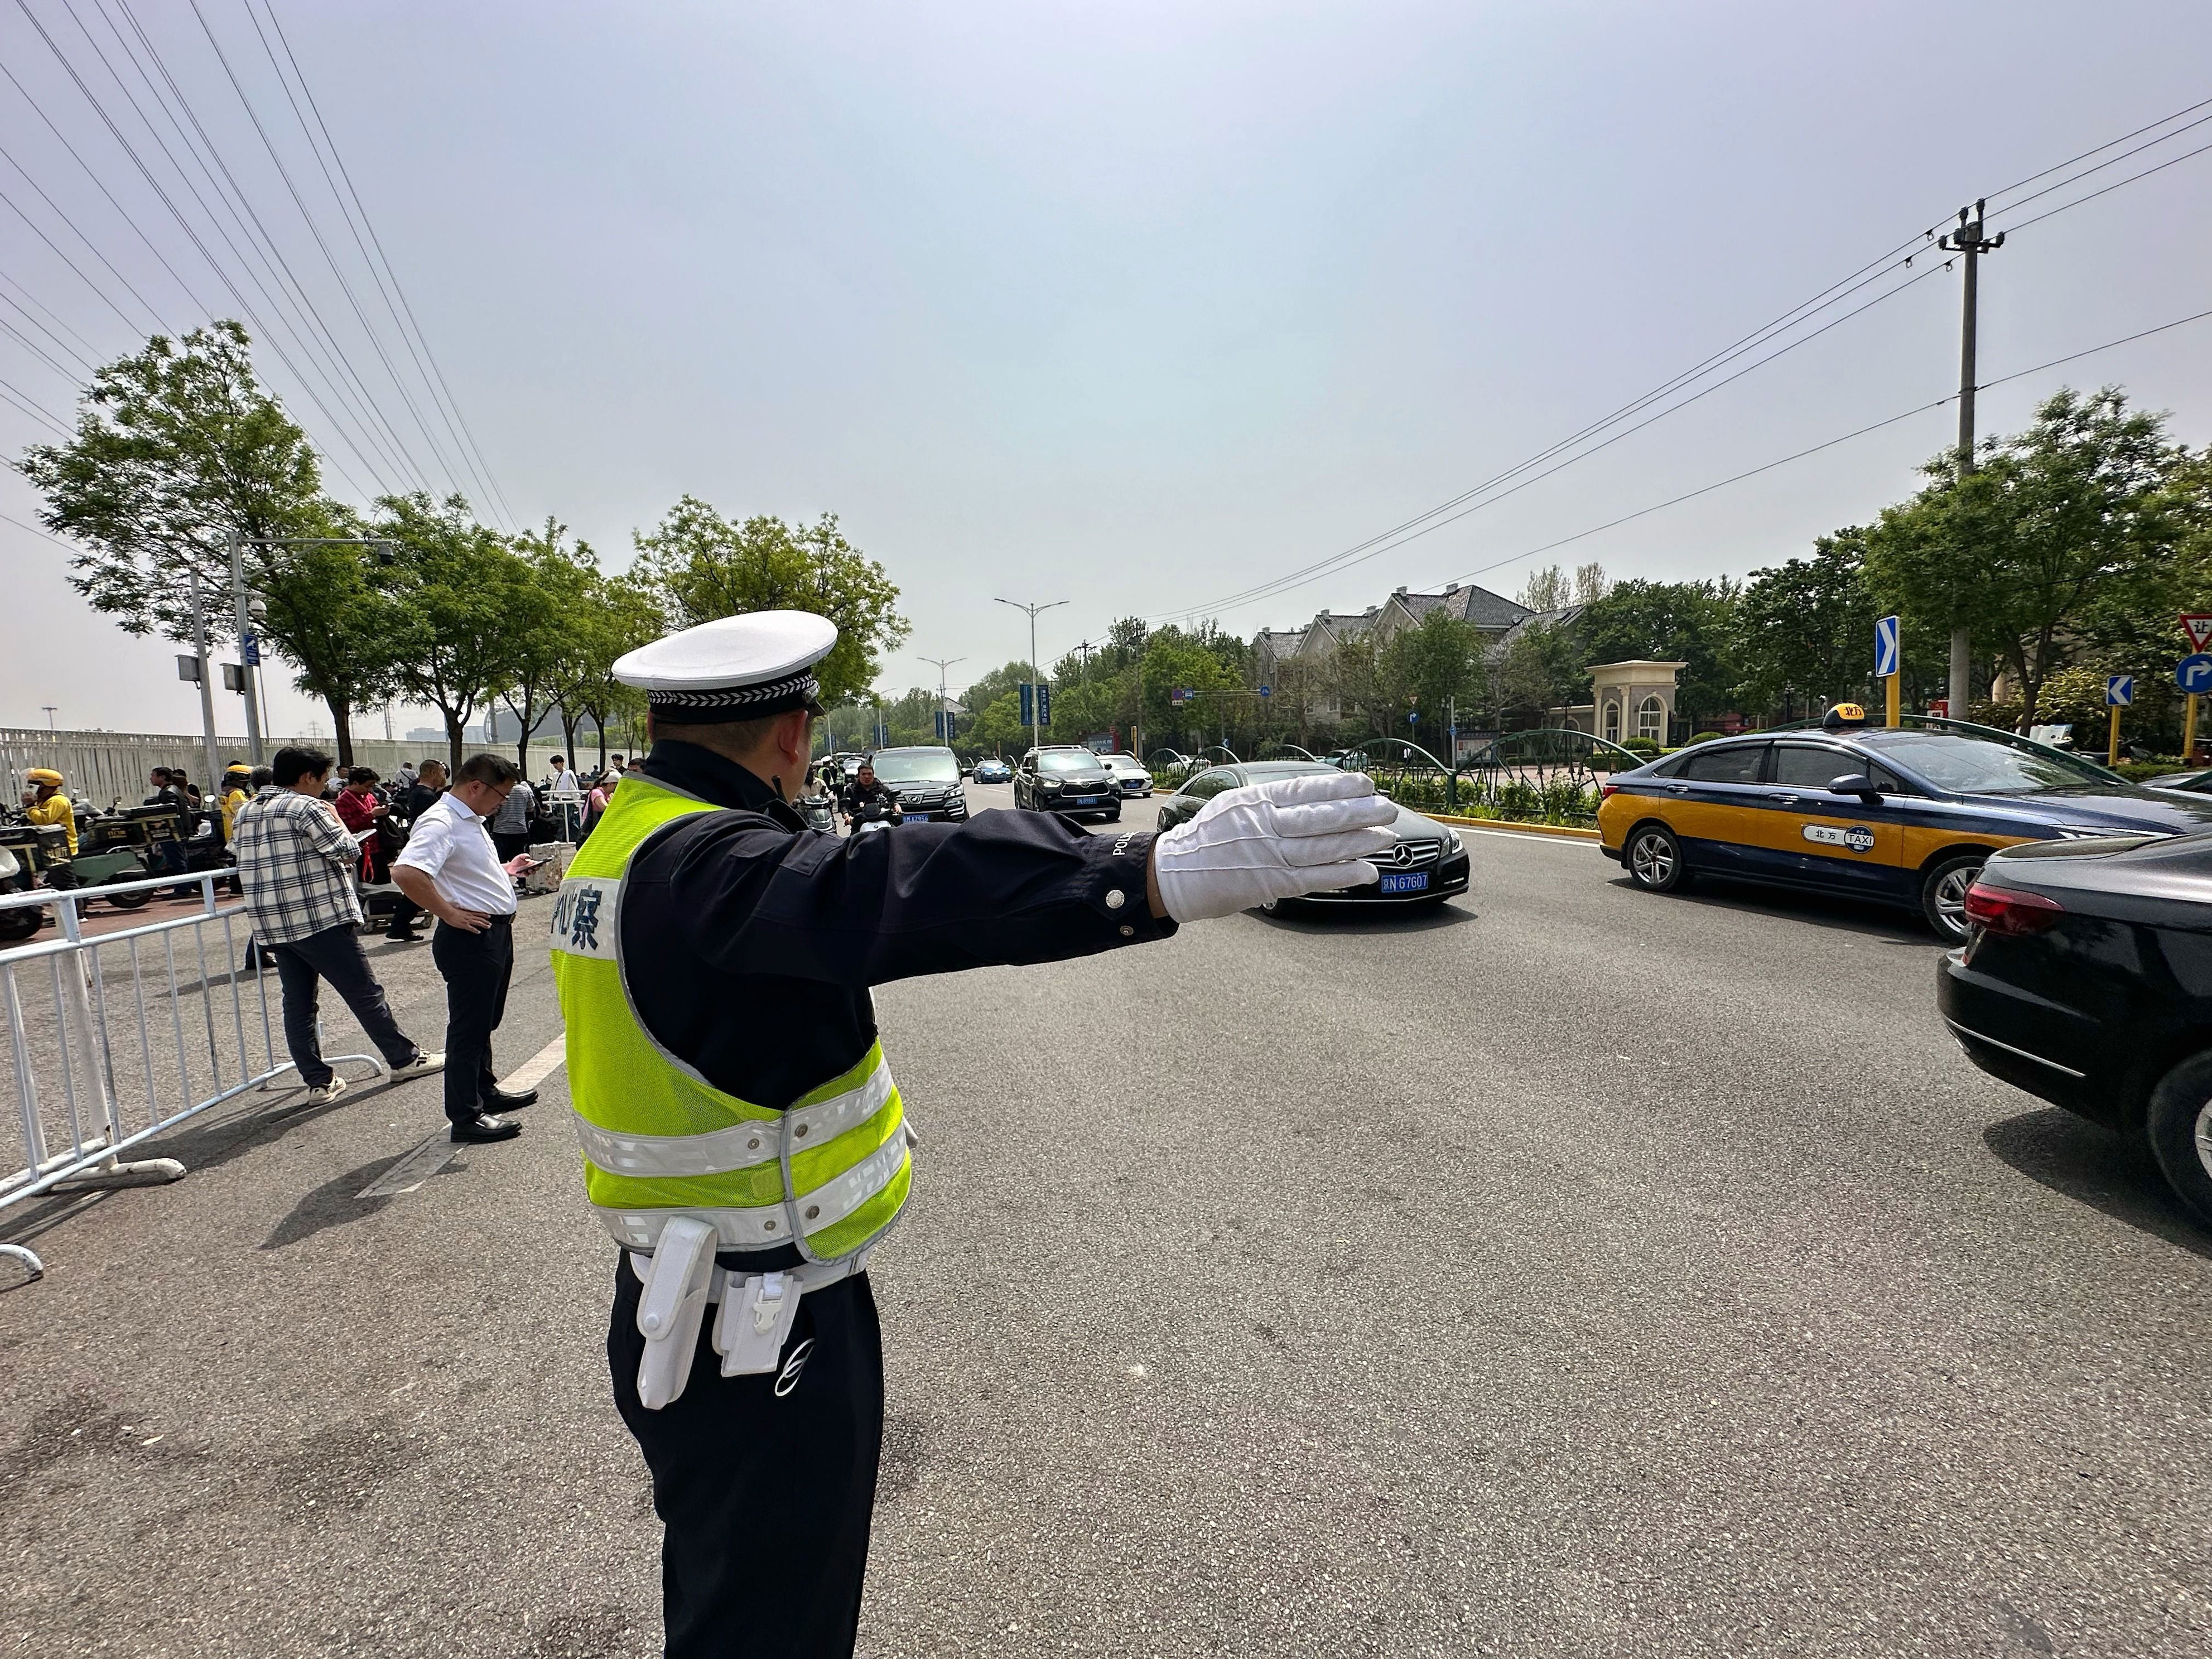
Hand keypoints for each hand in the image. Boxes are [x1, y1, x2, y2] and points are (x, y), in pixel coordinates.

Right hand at [442, 906, 493, 932]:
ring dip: (484, 925)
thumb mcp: (460, 911)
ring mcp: (467, 921)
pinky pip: (471, 928)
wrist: (448, 913)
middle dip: (486, 921)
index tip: (489, 916)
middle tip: (490, 924)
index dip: (484, 915)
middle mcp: (469, 916)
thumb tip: (464, 914)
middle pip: (480, 918)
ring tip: (488, 927)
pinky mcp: (464, 925)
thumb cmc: (452, 911)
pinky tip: (479, 932)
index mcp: (468, 913)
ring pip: (478, 922)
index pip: (478, 913)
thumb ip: (463, 913)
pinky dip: (475, 930)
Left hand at [502, 854, 538, 875]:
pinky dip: (526, 874)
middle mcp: (530, 867)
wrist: (510, 867)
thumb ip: (524, 855)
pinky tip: (524, 872)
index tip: (541, 863)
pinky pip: (526, 875)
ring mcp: (527, 871)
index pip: (537, 863)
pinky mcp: (524, 875)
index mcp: (530, 862)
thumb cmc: (516, 861)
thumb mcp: (520, 857)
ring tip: (530, 869)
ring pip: (533, 872)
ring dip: (532, 871)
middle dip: (537, 867)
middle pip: (536, 868)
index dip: (540, 863)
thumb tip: (528, 856)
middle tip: (536, 866)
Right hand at [1151, 771, 1396, 922]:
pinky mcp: (1271, 884)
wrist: (1175, 873)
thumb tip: (1311, 795)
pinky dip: (1344, 875)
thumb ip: (1270, 800)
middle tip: (1387, 808)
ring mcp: (1269, 856)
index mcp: (1256, 802)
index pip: (1306, 790)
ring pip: (1324, 848)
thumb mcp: (1234, 805)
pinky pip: (1315, 878)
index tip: (1366, 783)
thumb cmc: (1208, 838)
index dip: (1339, 787)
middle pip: (1321, 817)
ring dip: (1360, 842)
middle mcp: (1265, 826)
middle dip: (1360, 812)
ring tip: (1386, 838)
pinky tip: (1367, 871)